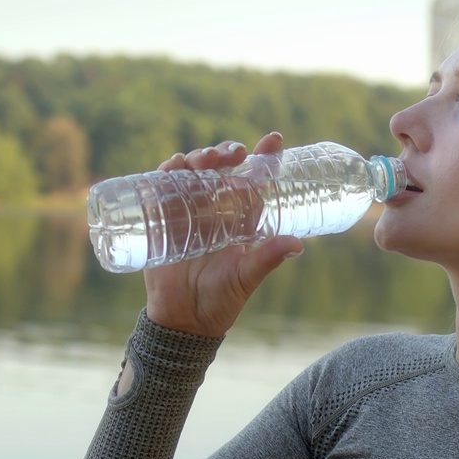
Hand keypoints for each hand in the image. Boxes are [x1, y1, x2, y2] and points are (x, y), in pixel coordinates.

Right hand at [140, 132, 304, 337]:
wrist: (183, 320)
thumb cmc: (220, 300)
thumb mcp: (246, 278)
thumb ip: (267, 259)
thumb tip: (297, 245)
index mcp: (242, 219)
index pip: (255, 180)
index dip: (265, 157)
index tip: (273, 139)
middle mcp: (216, 210)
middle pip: (221, 168)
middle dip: (226, 152)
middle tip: (235, 154)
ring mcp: (187, 211)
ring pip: (192, 171)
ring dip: (198, 157)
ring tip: (205, 160)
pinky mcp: (162, 219)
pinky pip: (161, 187)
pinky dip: (165, 172)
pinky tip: (172, 166)